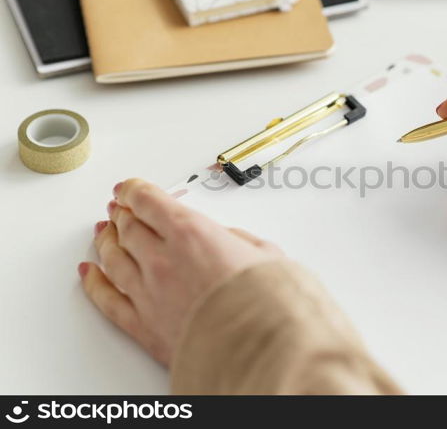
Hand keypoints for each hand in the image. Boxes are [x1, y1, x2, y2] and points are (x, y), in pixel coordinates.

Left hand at [78, 179, 283, 365]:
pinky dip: (93, 282)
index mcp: (191, 232)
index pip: (148, 201)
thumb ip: (237, 239)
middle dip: (122, 213)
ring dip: (105, 241)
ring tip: (103, 233)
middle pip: (128, 227)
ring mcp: (147, 292)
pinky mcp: (142, 326)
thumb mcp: (265, 253)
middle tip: (119, 208)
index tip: (129, 188)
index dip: (133, 190)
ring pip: (112, 258)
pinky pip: (106, 299)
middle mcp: (161, 259)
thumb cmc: (266, 303)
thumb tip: (226, 239)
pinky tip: (89, 273)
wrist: (258, 349)